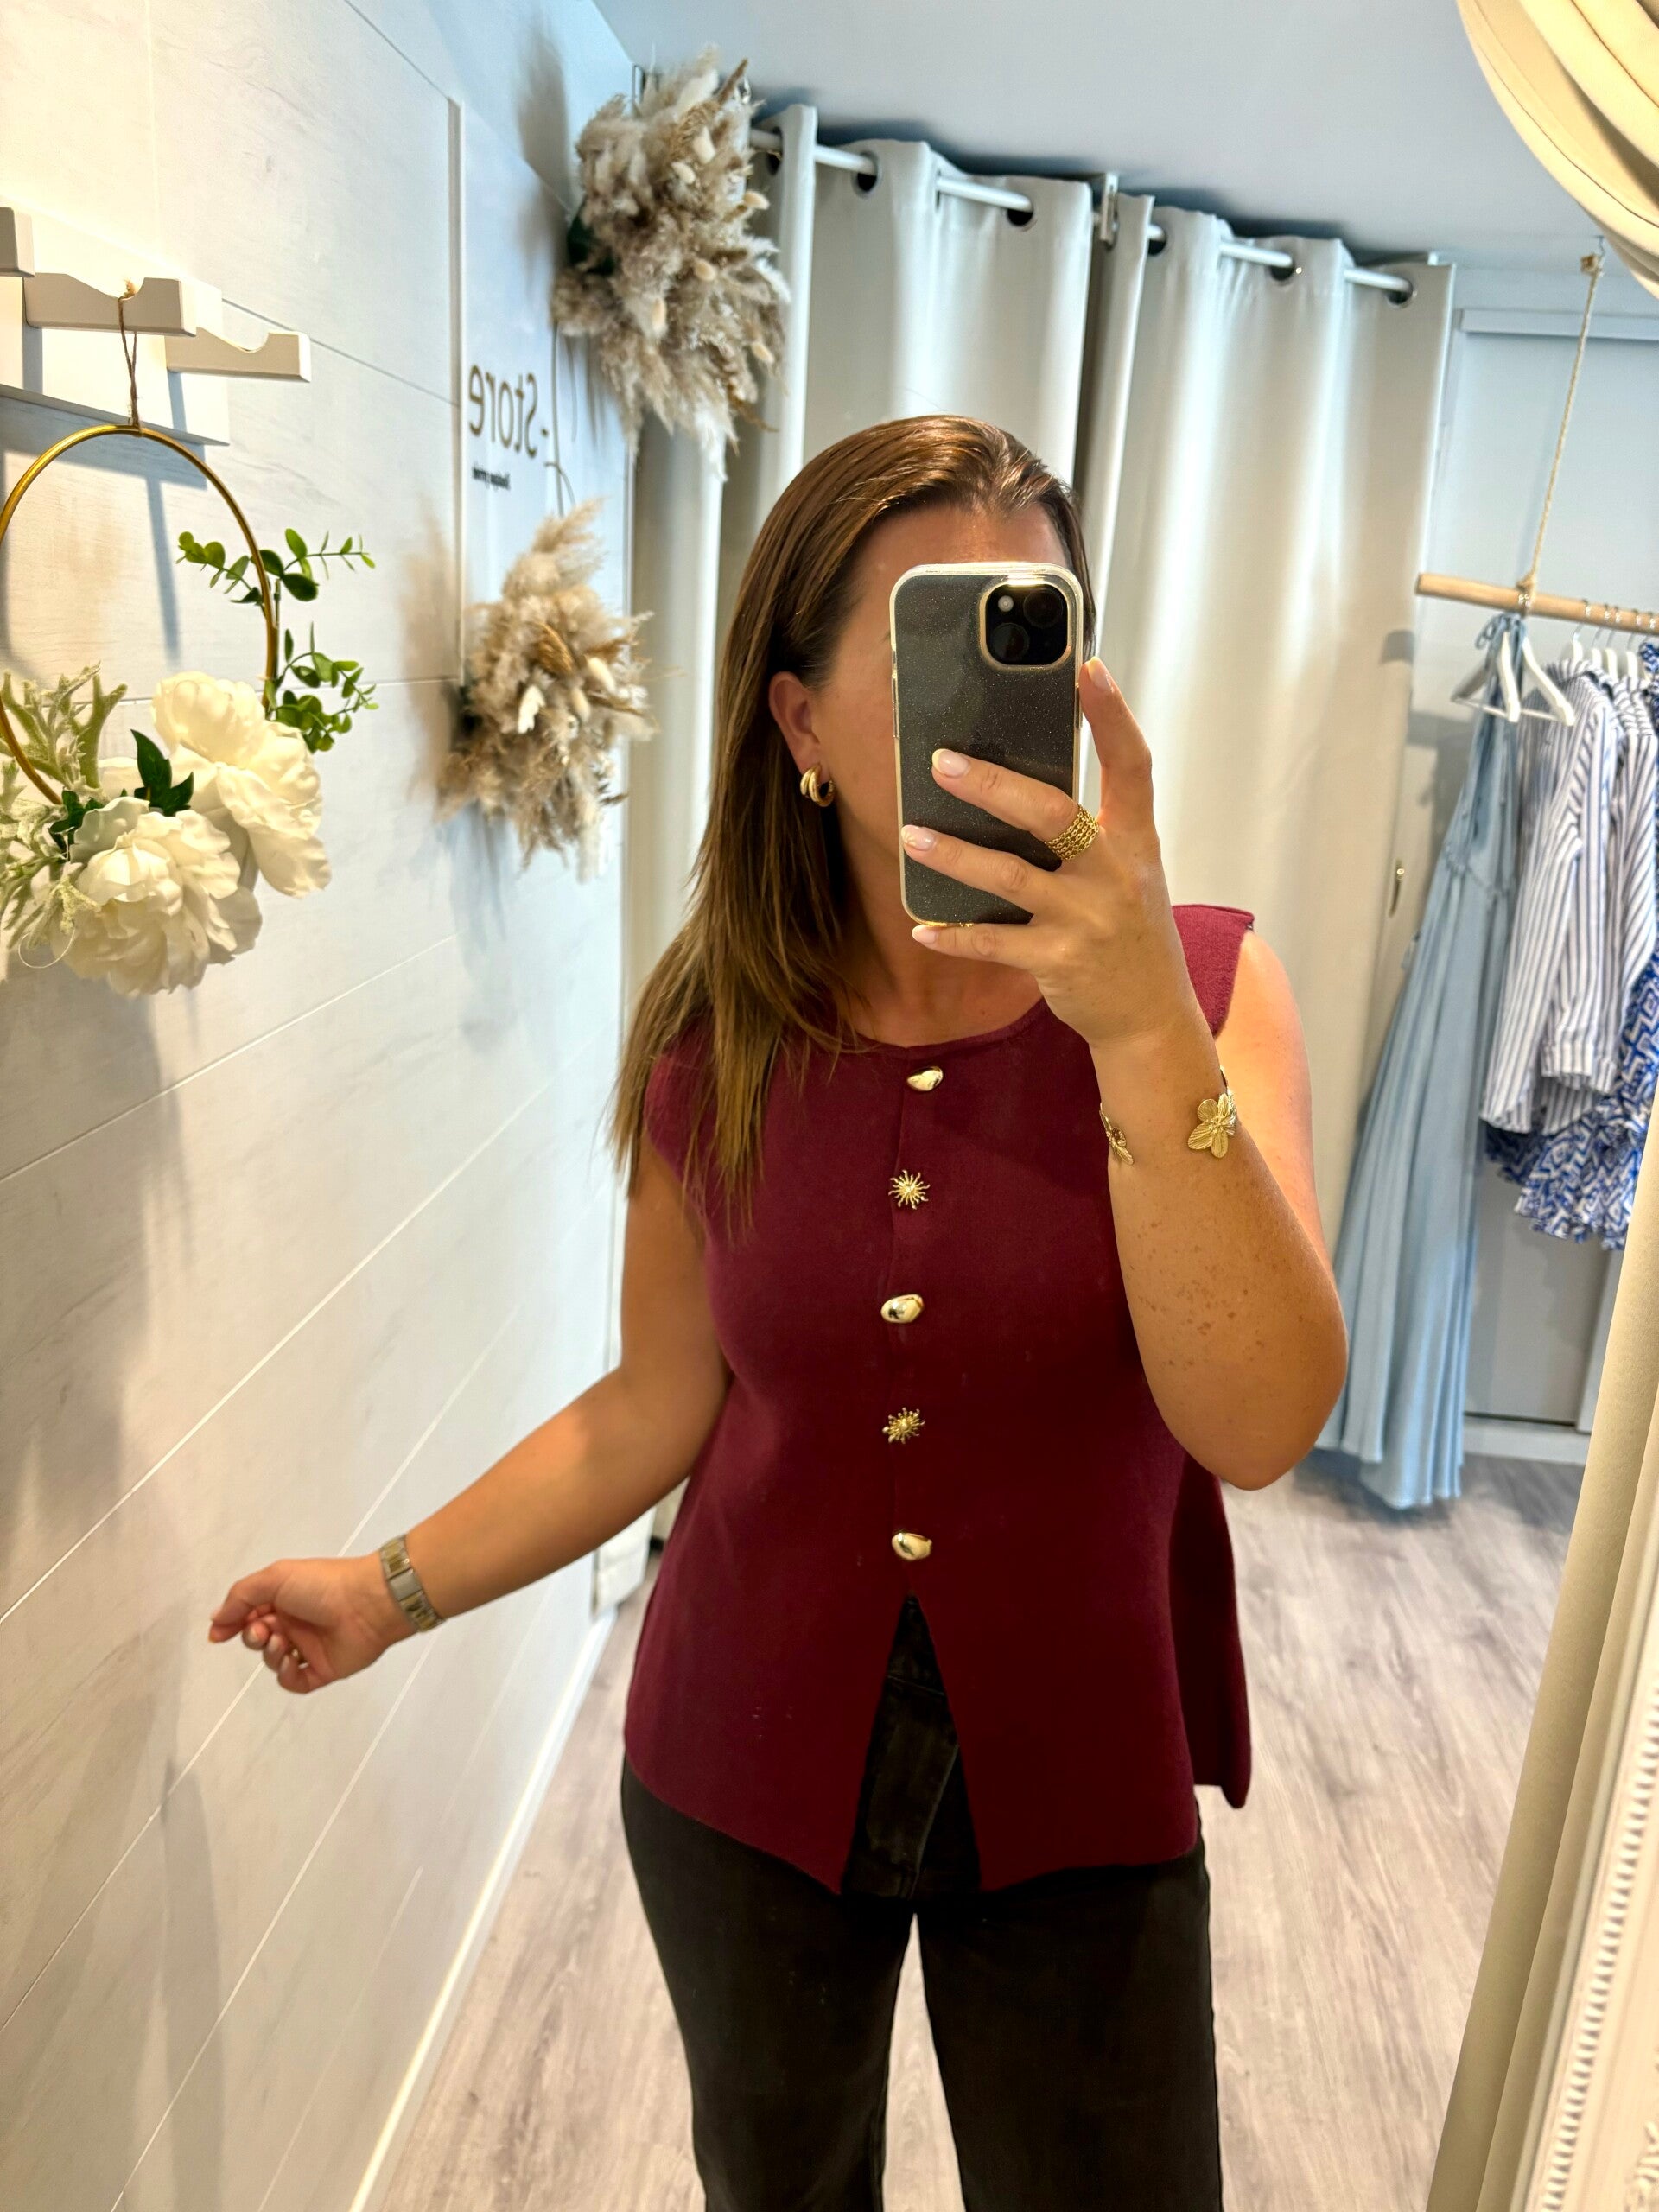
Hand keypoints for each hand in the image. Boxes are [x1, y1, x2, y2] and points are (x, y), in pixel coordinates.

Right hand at [207, 1551, 414, 1693]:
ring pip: (274, 1660)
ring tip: (283, 1642)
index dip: (231, 1624)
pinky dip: (287, 1676)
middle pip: (258, 1638)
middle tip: (263, 1632)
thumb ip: (242, 1597)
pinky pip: (296, 1682)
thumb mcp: (275, 1578)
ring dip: (270, 1654)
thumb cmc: (321, 1585)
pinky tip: (291, 1663)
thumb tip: (216, 1618)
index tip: (216, 1636)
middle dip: (252, 1637)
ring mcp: (309, 1647)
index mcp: (284, 1597)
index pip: (248, 1614)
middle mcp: (295, 1621)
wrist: (369, 1603)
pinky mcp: (323, 1669)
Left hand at [899, 659, 1199, 1053]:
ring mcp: (1087, 920)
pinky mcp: (1059, 962)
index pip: (1132, 765)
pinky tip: (922, 926)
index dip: (1112, 715)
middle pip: (1053, 814)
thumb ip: (1092, 829)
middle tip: (941, 762)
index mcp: (1136, 841)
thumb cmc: (1130, 934)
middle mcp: (1115, 874)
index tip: (1088, 667)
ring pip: (1010, 877)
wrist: (1150, 1017)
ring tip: (910, 836)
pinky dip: (954, 935)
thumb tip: (1019, 783)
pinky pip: (994, 942)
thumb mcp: (1130, 873)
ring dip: (954, 856)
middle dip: (993, 785)